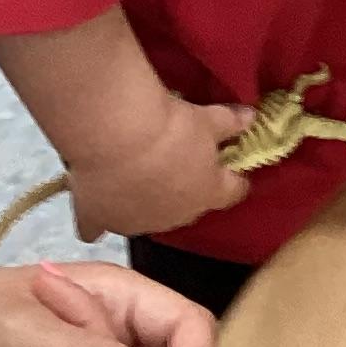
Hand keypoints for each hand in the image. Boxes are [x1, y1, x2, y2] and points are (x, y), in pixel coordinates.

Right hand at [65, 91, 253, 243]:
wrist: (118, 136)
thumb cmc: (171, 127)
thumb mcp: (208, 119)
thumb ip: (231, 122)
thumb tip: (251, 118)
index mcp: (207, 193)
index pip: (232, 192)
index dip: (233, 180)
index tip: (231, 170)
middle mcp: (174, 216)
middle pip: (187, 206)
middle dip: (185, 189)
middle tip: (175, 162)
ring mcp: (135, 222)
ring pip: (145, 218)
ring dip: (145, 203)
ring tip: (134, 176)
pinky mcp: (99, 219)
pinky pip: (96, 228)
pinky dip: (97, 220)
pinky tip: (94, 210)